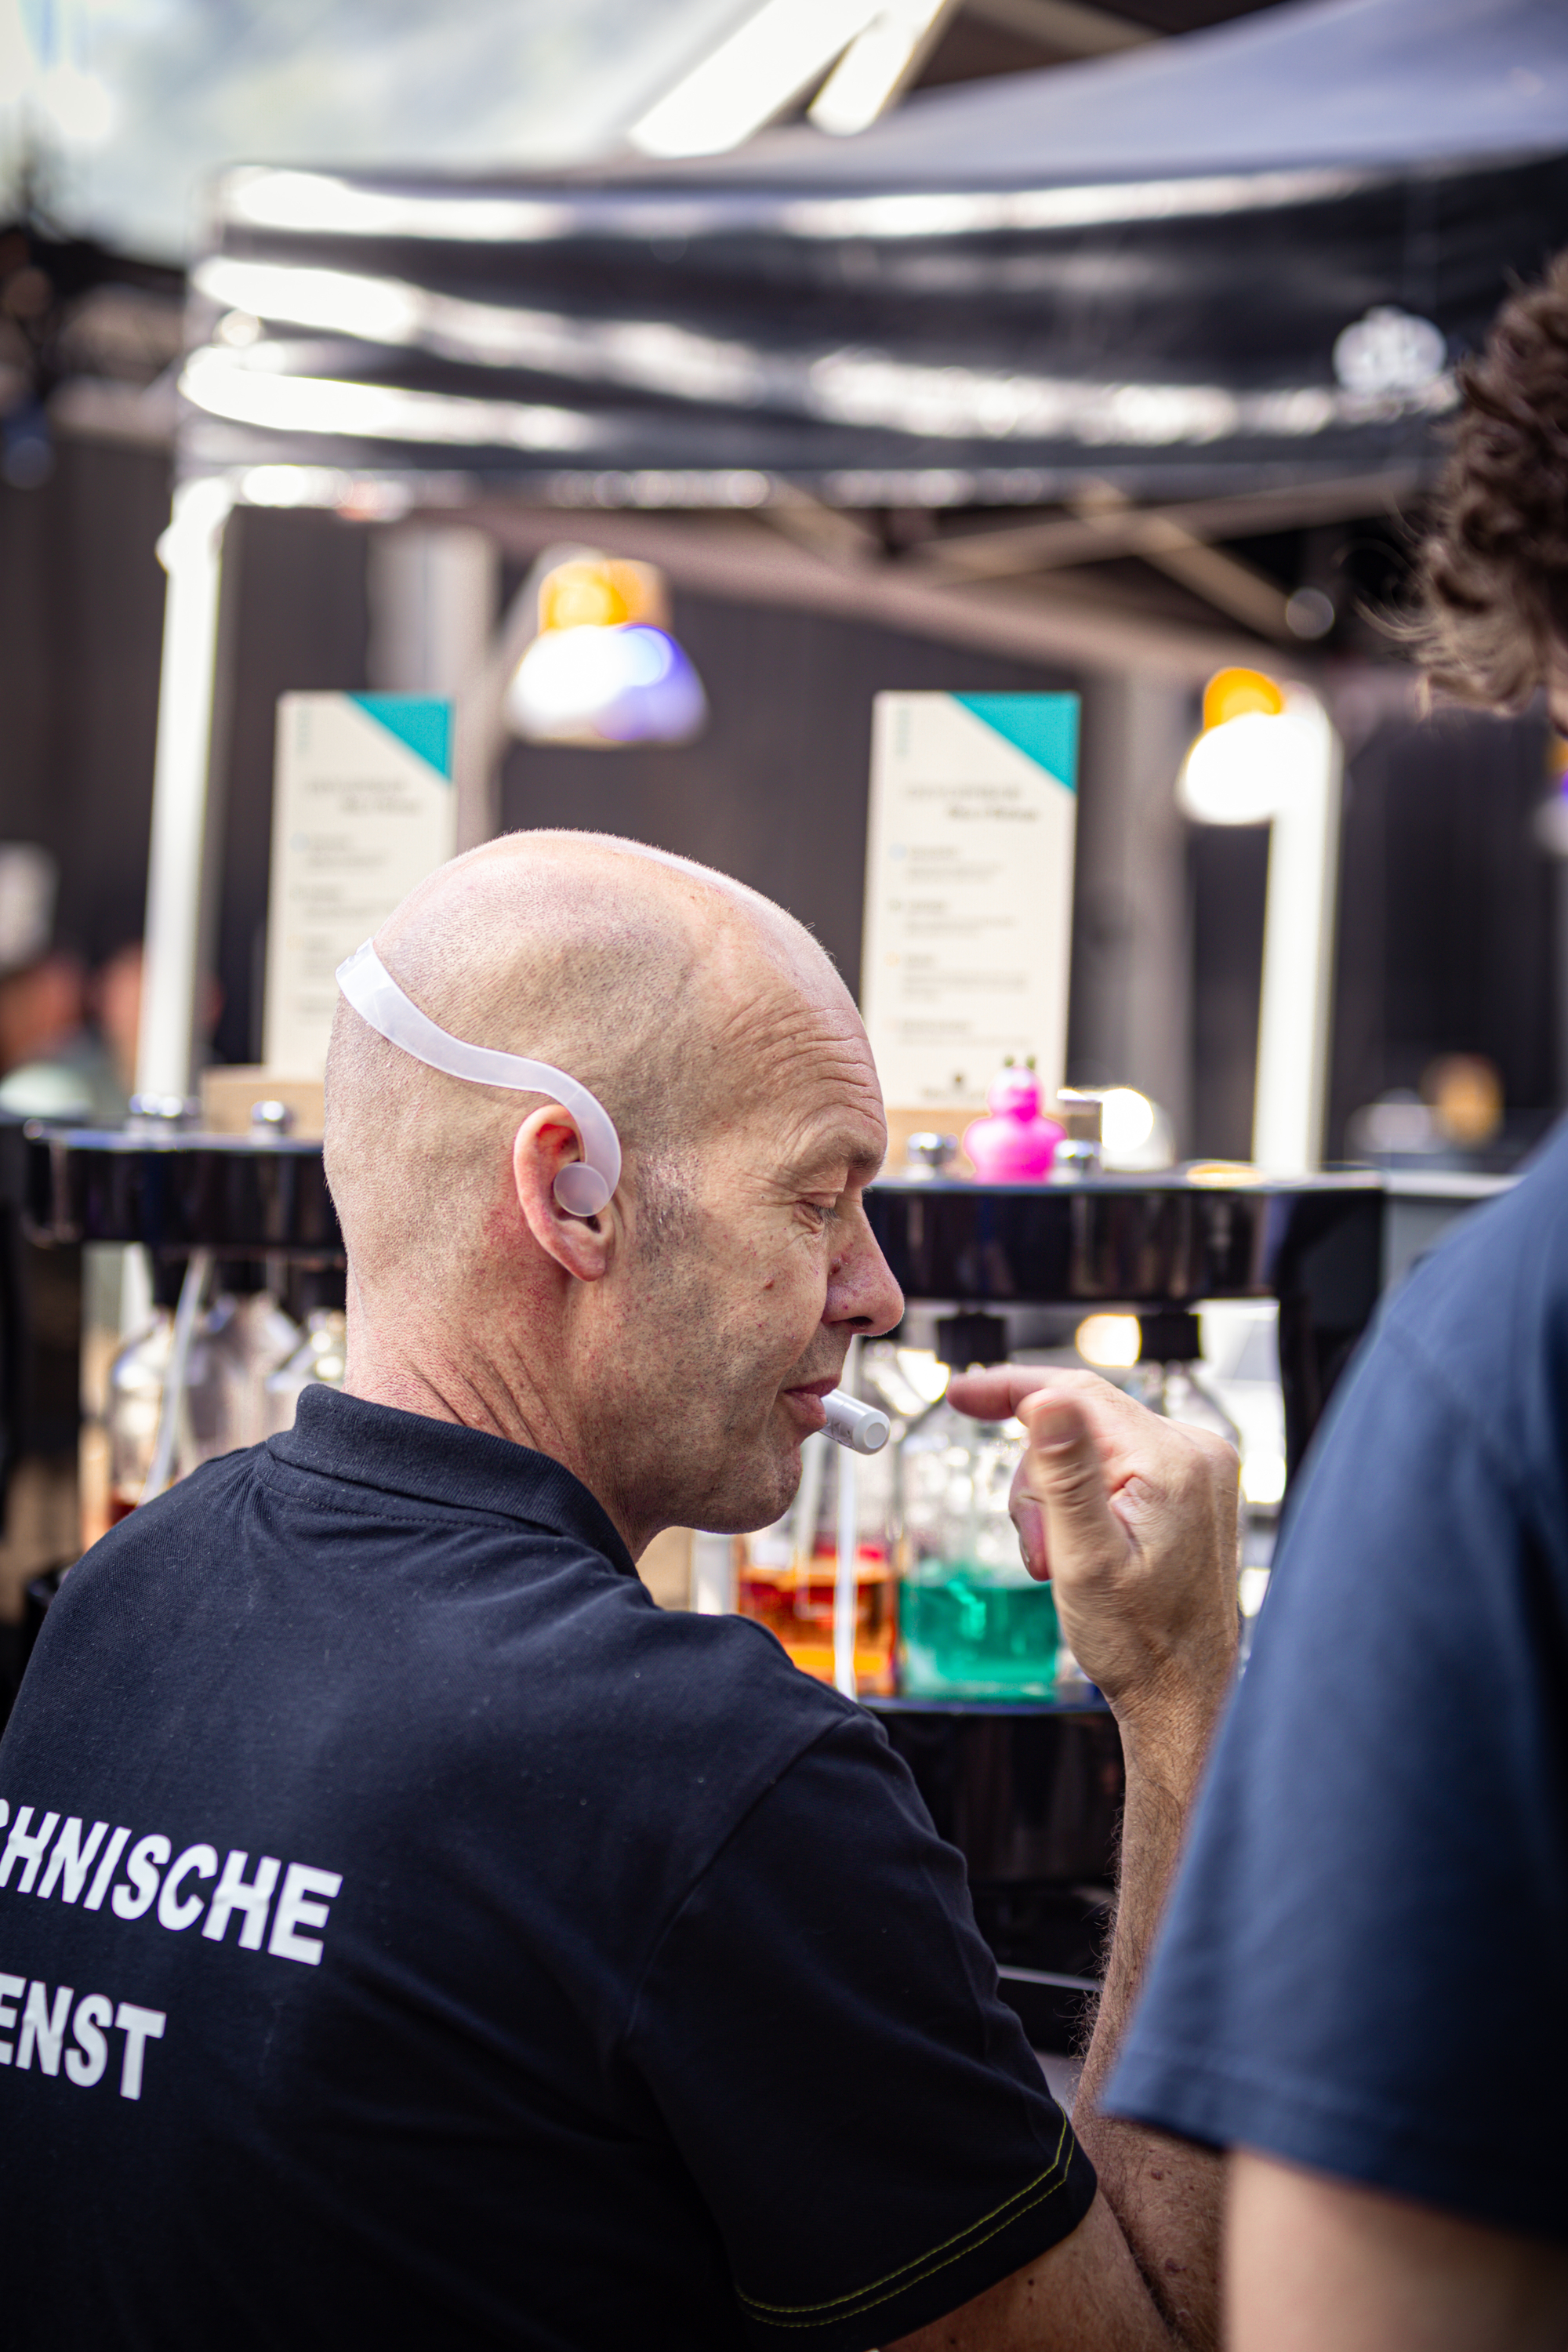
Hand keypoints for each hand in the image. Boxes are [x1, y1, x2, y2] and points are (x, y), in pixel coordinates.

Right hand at [947, 1368, 1237, 1740]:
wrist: (1181, 1692)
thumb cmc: (1139, 1641)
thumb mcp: (1085, 1557)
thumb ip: (1066, 1472)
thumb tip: (1047, 1397)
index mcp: (1173, 1461)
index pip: (1077, 1392)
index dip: (1009, 1389)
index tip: (962, 1396)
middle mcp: (1195, 1452)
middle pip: (1078, 1423)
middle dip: (1039, 1483)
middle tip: (1039, 1548)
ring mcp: (1197, 1469)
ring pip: (1090, 1447)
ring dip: (1058, 1500)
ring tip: (1061, 1562)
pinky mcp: (1190, 1487)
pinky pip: (1114, 1466)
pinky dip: (1084, 1501)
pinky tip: (1084, 1548)